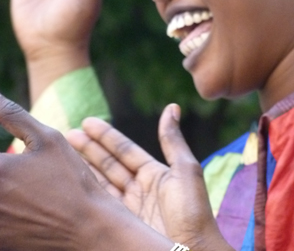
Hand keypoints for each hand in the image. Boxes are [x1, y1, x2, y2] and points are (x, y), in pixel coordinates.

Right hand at [67, 105, 232, 250]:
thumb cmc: (192, 211)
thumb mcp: (185, 170)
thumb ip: (172, 140)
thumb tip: (172, 106)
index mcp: (155, 174)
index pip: (125, 150)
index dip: (106, 136)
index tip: (87, 123)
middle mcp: (139, 189)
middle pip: (109, 164)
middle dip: (89, 148)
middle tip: (68, 134)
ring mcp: (128, 208)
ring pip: (101, 182)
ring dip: (83, 167)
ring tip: (65, 152)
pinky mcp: (121, 225)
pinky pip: (100, 203)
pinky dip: (86, 190)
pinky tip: (73, 179)